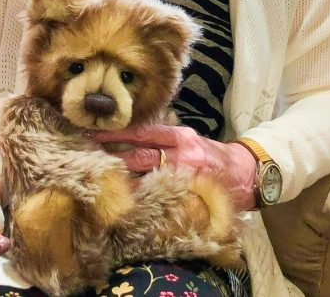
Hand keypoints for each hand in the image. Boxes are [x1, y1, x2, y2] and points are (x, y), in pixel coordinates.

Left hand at [91, 124, 256, 209]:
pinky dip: (140, 194)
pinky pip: (159, 193)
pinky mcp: (188, 193)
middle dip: (111, 153)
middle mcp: (181, 152)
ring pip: (146, 173)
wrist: (246, 175)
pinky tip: (121, 196)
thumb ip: (164, 139)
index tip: (92, 132)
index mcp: (180, 136)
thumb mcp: (190, 140)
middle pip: (139, 152)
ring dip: (120, 174)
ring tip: (95, 174)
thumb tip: (129, 138)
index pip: (142, 132)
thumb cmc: (211, 155)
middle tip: (83, 153)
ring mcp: (185, 175)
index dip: (117, 133)